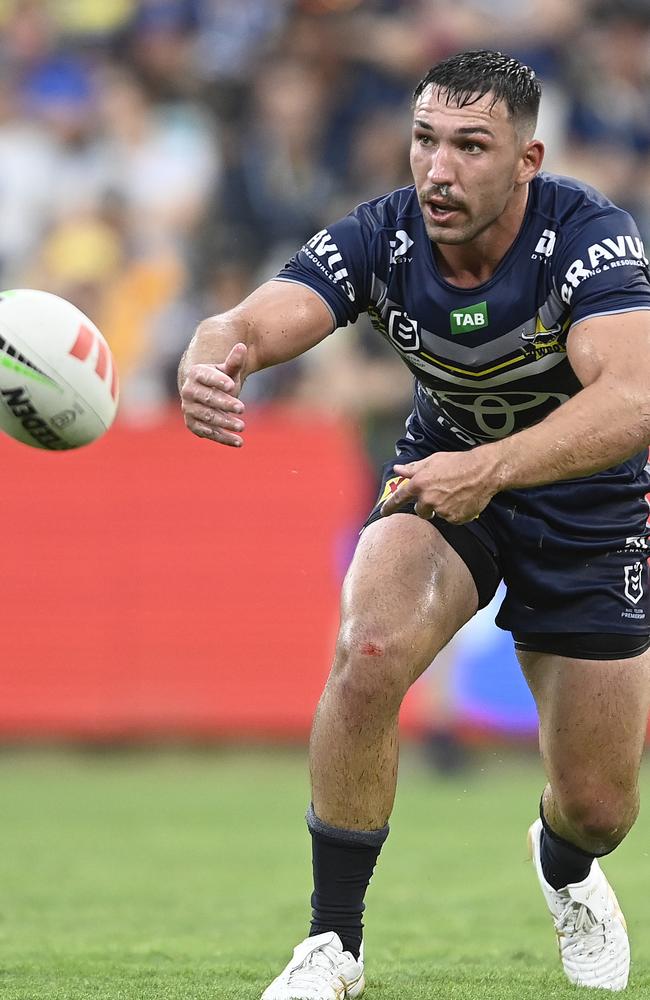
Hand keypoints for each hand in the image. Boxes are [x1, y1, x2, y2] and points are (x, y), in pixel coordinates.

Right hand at [180, 343, 247, 445]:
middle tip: (242, 408)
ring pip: (208, 417)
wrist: (205, 392)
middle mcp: (188, 391)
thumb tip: (242, 346)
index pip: (207, 377)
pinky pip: (208, 432)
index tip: (232, 386)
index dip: (219, 381)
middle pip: (208, 399)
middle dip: (225, 404)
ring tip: (242, 426)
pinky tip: (238, 442)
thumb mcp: (228, 370)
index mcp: (196, 374)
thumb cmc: (220, 379)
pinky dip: (224, 438)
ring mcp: (189, 409)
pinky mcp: (193, 425)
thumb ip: (234, 361)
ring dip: (225, 423)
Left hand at [380, 448, 499, 522]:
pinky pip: (451, 519)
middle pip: (420, 511)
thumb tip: (397, 469)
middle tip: (440, 494)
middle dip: (427, 506)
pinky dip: (455, 512)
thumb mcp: (433, 460)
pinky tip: (463, 500)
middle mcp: (428, 499)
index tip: (384, 513)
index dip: (390, 506)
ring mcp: (441, 510)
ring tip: (455, 494)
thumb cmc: (457, 462)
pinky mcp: (454, 518)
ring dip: (442, 508)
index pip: (400, 498)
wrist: (483, 472)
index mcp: (419, 484)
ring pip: (437, 514)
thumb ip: (413, 468)